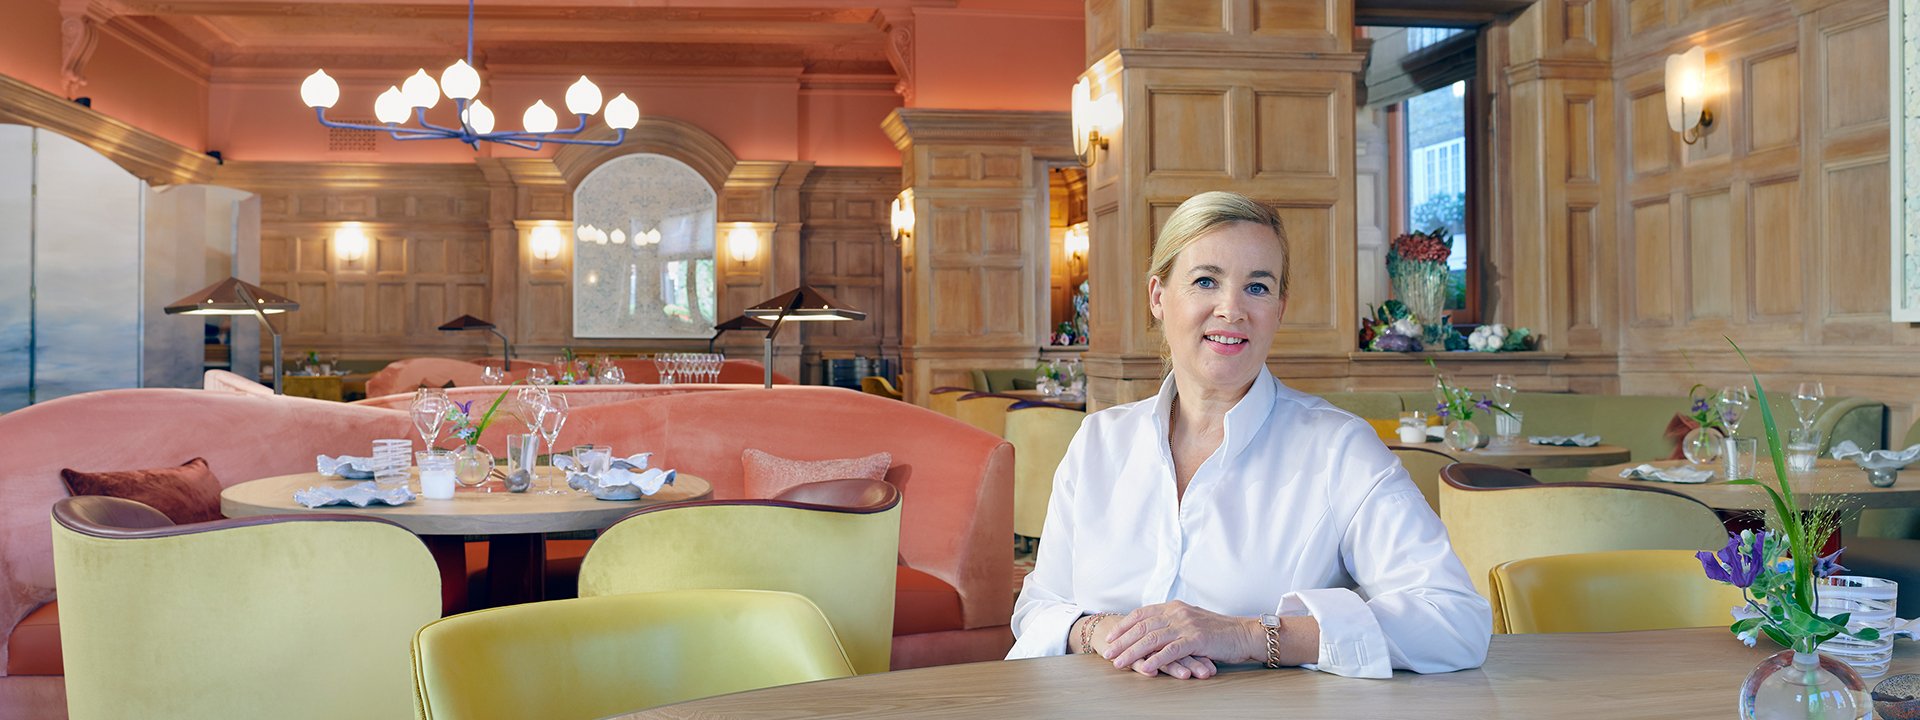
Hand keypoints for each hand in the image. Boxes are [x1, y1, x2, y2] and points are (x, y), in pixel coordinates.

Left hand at [1102, 600, 1259, 676]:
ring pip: (1152, 638)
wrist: (1245, 634)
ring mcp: (1186, 625)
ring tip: (1119, 663)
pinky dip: (1155, 660)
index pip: (1142, 613)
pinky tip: (1145, 669)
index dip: (1124, 625)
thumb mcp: (1192, 621)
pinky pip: (1171, 651)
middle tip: (1107, 653)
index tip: (1111, 636)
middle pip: (1142, 626)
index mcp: (1175, 607)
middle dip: (1122, 641)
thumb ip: (1174, 623)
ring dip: (1133, 652)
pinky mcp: (1196, 639)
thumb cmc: (1220, 632)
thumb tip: (1154, 631)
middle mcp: (1177, 613)